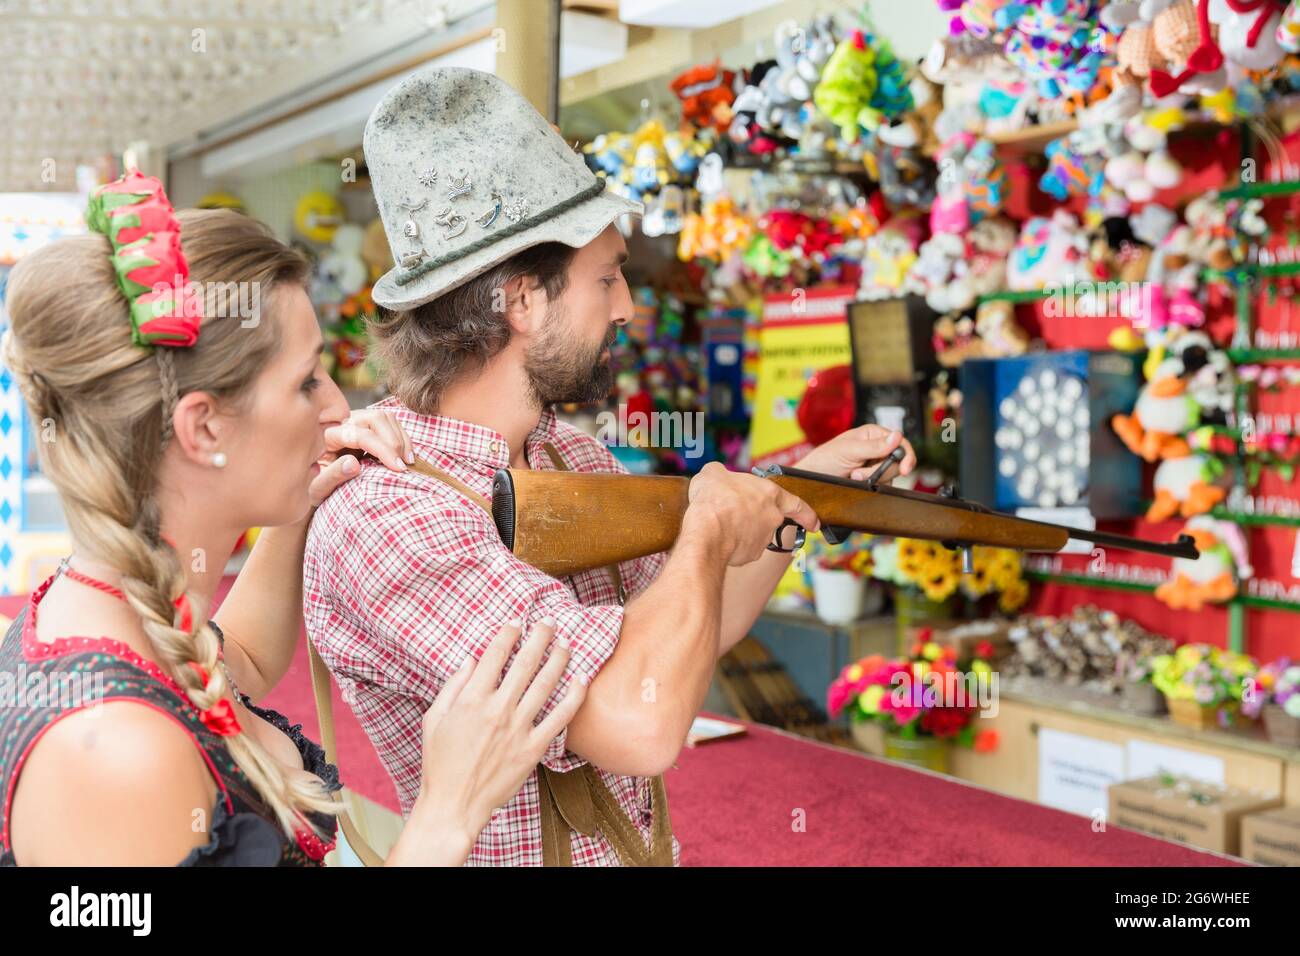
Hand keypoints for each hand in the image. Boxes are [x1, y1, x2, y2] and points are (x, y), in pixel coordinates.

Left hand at [308, 409, 414, 506]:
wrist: (311, 484)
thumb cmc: (311, 489)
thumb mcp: (316, 489)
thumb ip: (331, 477)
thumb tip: (353, 464)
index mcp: (326, 435)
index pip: (361, 434)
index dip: (383, 449)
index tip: (398, 468)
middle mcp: (341, 423)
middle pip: (375, 418)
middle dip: (394, 441)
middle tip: (402, 466)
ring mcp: (356, 422)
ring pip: (386, 418)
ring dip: (401, 439)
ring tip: (407, 463)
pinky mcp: (367, 427)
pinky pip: (391, 424)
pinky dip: (403, 439)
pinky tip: (405, 457)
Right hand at [411, 619, 587, 856]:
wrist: (454, 806)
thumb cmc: (439, 763)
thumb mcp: (434, 719)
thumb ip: (453, 686)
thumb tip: (470, 659)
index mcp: (471, 700)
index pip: (494, 655)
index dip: (508, 634)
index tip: (517, 621)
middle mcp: (497, 709)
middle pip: (525, 663)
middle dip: (540, 637)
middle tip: (550, 622)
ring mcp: (517, 729)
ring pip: (545, 684)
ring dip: (558, 659)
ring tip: (566, 642)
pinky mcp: (533, 749)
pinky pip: (560, 718)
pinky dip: (573, 696)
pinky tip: (580, 679)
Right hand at [685, 461, 818, 565]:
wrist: (707, 531)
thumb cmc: (715, 500)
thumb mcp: (714, 473)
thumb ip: (723, 474)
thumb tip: (718, 477)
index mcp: (769, 494)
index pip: (796, 504)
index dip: (806, 514)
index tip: (814, 523)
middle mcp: (772, 517)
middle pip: (770, 519)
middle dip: (755, 520)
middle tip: (735, 517)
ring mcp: (764, 538)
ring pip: (755, 535)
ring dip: (741, 532)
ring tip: (719, 526)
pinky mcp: (751, 555)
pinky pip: (743, 549)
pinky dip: (733, 545)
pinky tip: (718, 539)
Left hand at [795, 424, 916, 483]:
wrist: (812, 478)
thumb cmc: (825, 458)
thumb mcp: (849, 450)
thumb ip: (874, 446)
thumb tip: (897, 436)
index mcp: (874, 434)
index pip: (901, 443)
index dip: (906, 456)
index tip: (905, 469)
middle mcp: (878, 448)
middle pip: (897, 462)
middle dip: (879, 471)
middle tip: (857, 473)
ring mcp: (876, 464)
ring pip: (891, 475)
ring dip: (872, 479)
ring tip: (853, 476)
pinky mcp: (873, 479)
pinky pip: (883, 485)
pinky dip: (872, 487)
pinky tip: (857, 483)